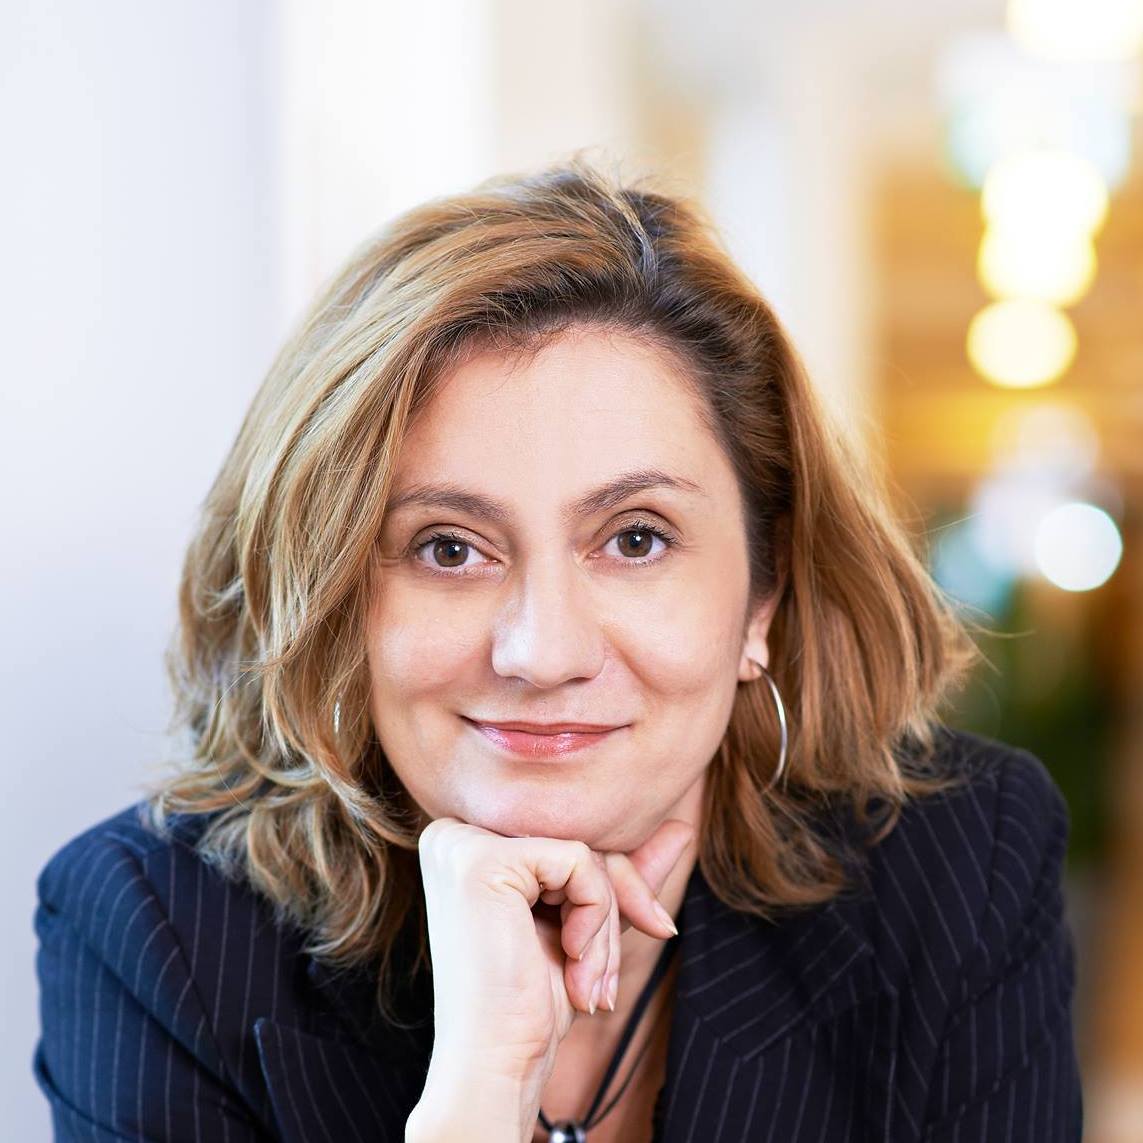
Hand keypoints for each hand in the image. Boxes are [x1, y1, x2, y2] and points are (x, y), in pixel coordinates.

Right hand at [411, 815, 693, 1133]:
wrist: (494, 1066)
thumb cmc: (529, 1006)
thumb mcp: (584, 927)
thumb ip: (621, 876)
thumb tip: (682, 827)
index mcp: (464, 845)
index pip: (563, 840)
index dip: (609, 891)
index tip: (632, 938)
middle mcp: (452, 835)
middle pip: (575, 841)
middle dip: (616, 909)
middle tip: (607, 981)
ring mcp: (462, 844)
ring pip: (584, 853)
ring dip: (605, 926)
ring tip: (588, 984)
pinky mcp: (483, 861)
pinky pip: (580, 861)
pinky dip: (596, 915)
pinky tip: (569, 957)